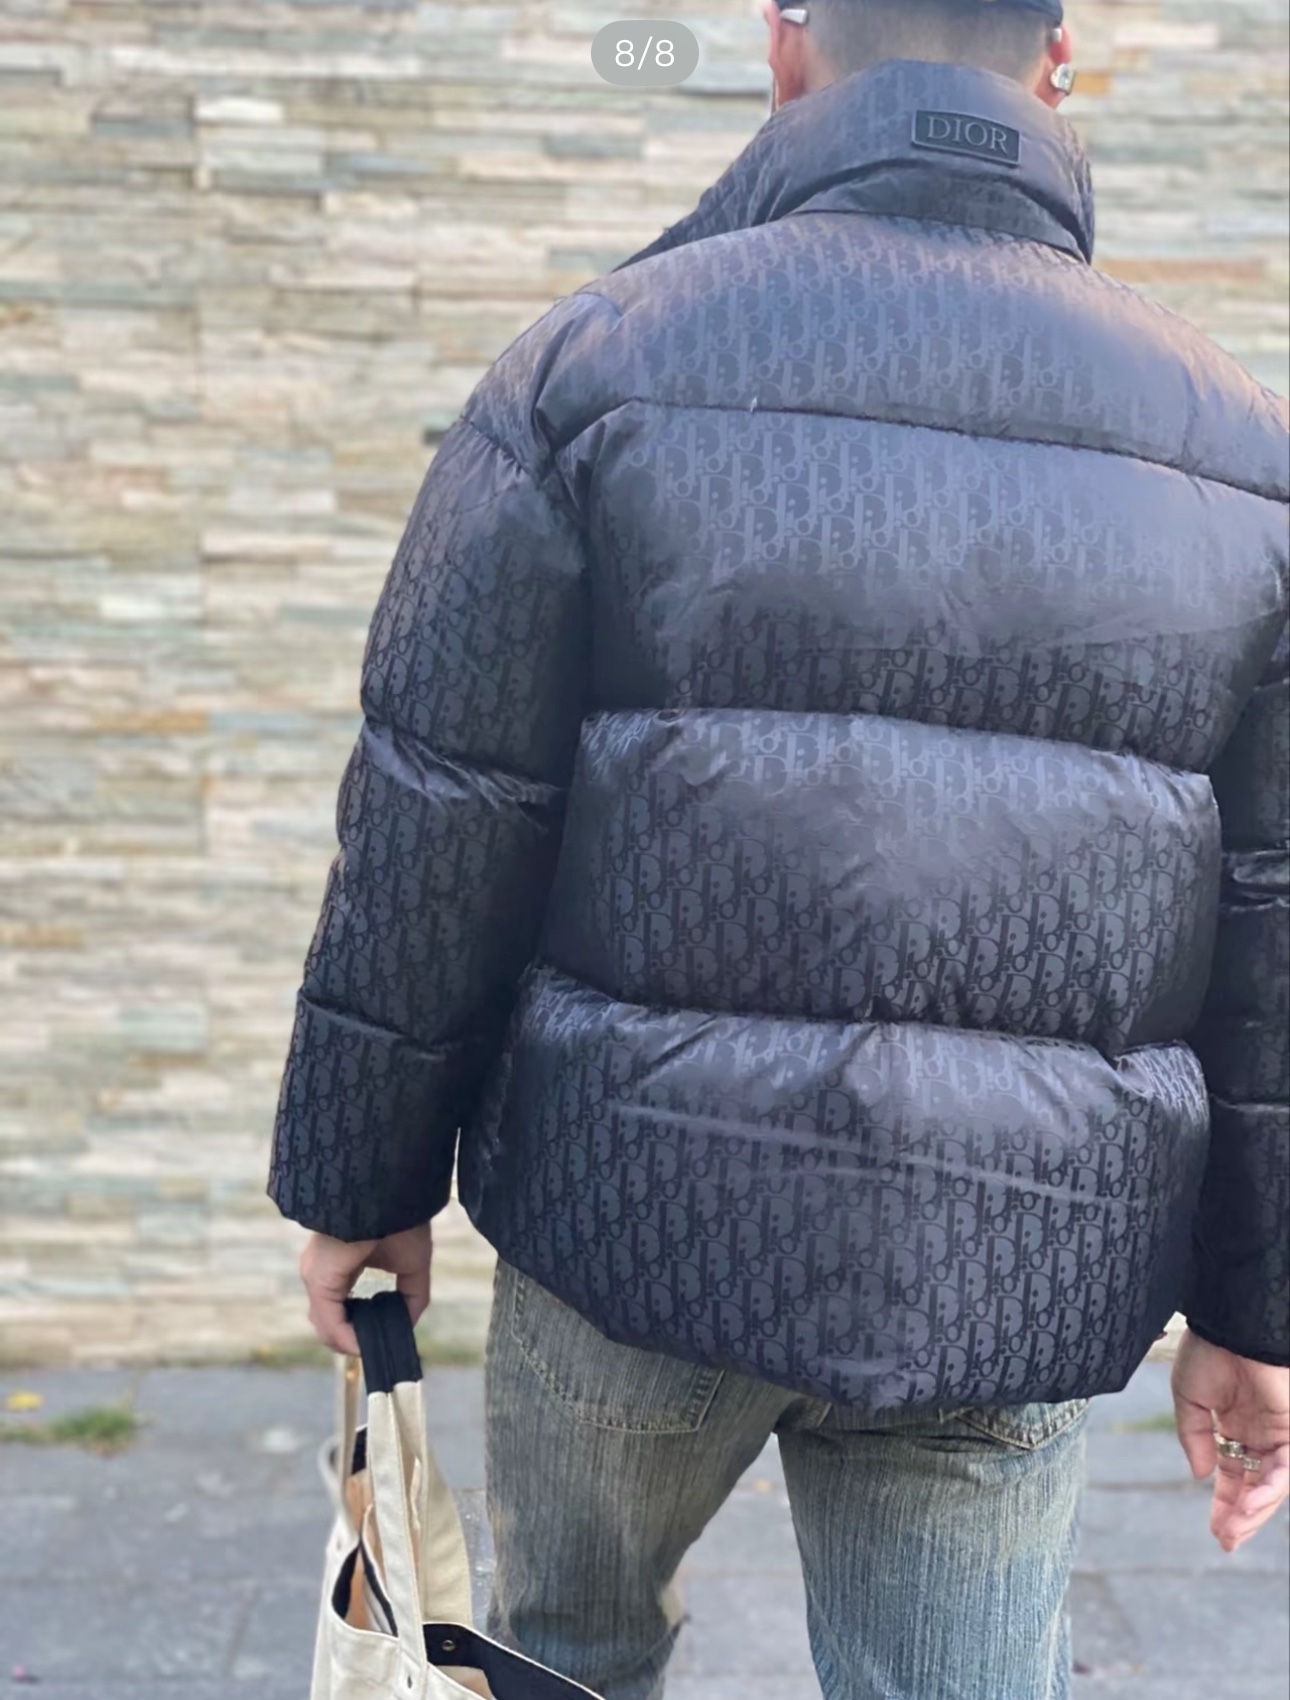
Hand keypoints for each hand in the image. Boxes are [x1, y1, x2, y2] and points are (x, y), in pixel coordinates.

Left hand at [300, 1224, 432, 1356]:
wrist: (391, 1192)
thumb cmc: (401, 1218)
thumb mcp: (413, 1263)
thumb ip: (411, 1296)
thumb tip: (408, 1323)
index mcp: (339, 1265)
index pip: (341, 1307)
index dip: (361, 1327)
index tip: (384, 1335)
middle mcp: (322, 1272)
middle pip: (330, 1320)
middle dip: (354, 1339)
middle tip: (379, 1348)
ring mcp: (317, 1276)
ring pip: (326, 1325)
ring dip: (350, 1343)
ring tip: (373, 1349)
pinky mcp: (320, 1279)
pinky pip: (329, 1320)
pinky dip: (346, 1339)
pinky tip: (364, 1346)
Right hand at [1172, 1326, 1289, 1551]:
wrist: (1229, 1323)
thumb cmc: (1207, 1351)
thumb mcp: (1188, 1398)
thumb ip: (1194, 1436)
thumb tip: (1201, 1475)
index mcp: (1234, 1427)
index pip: (1235, 1477)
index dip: (1226, 1504)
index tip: (1216, 1531)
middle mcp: (1260, 1436)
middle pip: (1256, 1488)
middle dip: (1241, 1517)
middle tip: (1226, 1541)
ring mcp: (1278, 1434)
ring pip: (1273, 1485)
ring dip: (1255, 1511)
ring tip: (1234, 1531)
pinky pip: (1285, 1470)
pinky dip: (1269, 1490)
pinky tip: (1250, 1505)